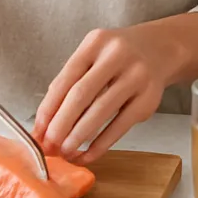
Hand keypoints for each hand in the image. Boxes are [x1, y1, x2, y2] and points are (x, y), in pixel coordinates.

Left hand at [33, 13, 197, 163]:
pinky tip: (88, 154)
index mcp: (96, 42)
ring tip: (65, 151)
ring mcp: (136, 76)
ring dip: (79, 136)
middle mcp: (117, 55)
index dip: (49, 107)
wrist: (160, 49)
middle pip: (81, 94)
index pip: (65, 78)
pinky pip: (120, 126)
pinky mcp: (149, 99)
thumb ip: (70, 82)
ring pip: (101, 112)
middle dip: (61, 124)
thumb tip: (44, 123)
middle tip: (49, 145)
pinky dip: (101, 144)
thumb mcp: (93, 56)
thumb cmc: (116, 57)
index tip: (37, 130)